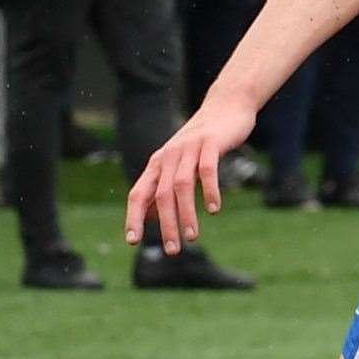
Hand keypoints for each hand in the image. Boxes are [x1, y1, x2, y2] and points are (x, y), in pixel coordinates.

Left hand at [124, 91, 258, 252]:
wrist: (226, 108)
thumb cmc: (201, 145)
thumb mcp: (178, 166)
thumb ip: (164, 190)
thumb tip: (151, 219)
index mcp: (157, 164)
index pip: (138, 194)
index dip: (134, 217)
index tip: (132, 241)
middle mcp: (168, 156)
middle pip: (160, 195)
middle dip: (165, 225)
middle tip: (172, 250)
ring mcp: (188, 148)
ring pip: (181, 185)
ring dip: (185, 214)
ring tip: (192, 237)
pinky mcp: (210, 143)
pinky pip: (207, 170)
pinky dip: (209, 190)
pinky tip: (213, 209)